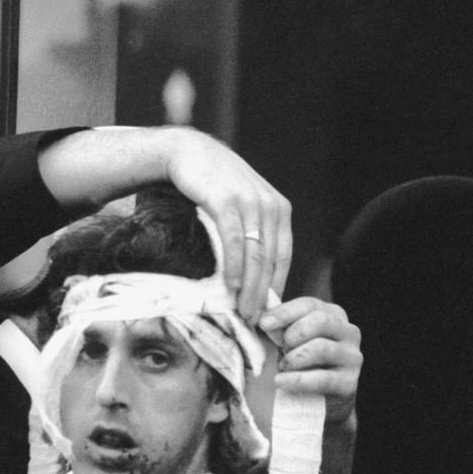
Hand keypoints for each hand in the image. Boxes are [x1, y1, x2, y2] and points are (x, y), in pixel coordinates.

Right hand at [157, 128, 291, 318]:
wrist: (188, 153)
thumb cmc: (214, 184)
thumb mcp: (244, 205)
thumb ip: (255, 232)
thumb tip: (255, 276)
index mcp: (279, 209)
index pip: (284, 256)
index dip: (276, 287)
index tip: (268, 312)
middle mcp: (270, 205)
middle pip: (270, 260)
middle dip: (263, 294)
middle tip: (255, 320)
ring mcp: (249, 202)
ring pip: (254, 255)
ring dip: (249, 287)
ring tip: (243, 311)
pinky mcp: (226, 202)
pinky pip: (234, 242)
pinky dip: (233, 267)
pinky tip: (230, 286)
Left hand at [260, 297, 360, 425]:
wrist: (321, 401)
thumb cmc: (304, 363)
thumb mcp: (291, 341)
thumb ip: (281, 329)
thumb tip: (265, 321)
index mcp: (334, 315)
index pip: (310, 305)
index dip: (285, 312)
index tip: (263, 324)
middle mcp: (349, 332)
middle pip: (320, 321)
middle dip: (294, 334)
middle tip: (281, 348)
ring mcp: (353, 357)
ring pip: (320, 348)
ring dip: (294, 358)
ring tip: (283, 367)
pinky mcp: (349, 382)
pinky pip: (322, 378)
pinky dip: (297, 379)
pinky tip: (280, 381)